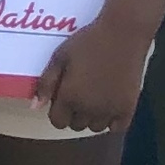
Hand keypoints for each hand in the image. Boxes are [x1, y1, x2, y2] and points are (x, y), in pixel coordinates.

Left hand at [33, 14, 150, 133]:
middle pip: (76, 125)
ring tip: (94, 97)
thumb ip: (46, 83)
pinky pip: (117, 128)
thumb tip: (35, 107)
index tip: (62, 96)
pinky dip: (112, 121)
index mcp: (70, 96)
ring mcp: (111, 110)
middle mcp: (89, 109)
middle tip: (78, 93)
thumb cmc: (87, 42)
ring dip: (92, 117)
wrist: (122, 35)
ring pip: (95, 127)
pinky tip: (109, 105)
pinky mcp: (129, 108)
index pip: (57, 121)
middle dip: (73, 113)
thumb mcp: (60, 57)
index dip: (57, 110)